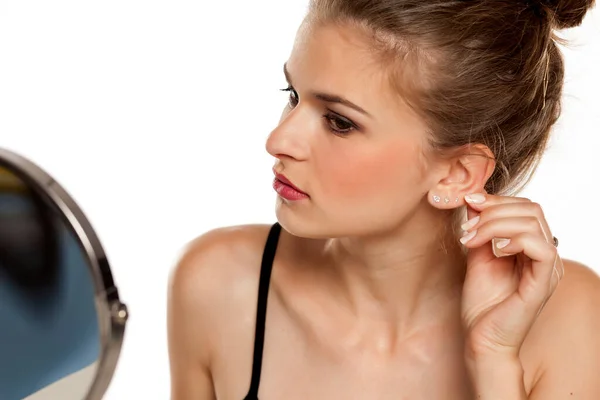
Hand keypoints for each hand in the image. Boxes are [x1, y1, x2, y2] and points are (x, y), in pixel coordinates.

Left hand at [459, 192, 563, 359]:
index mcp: (531, 247)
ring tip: (471, 239)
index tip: (468, 202)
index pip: (524, 207)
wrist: (481, 338)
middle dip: (494, 209)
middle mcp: (544, 255)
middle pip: (531, 209)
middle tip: (467, 226)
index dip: (496, 200)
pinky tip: (493, 250)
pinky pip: (540, 247)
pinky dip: (513, 239)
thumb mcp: (476, 256)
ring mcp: (547, 269)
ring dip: (495, 223)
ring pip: (533, 222)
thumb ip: (479, 230)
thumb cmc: (481, 304)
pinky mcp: (543, 283)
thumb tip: (473, 199)